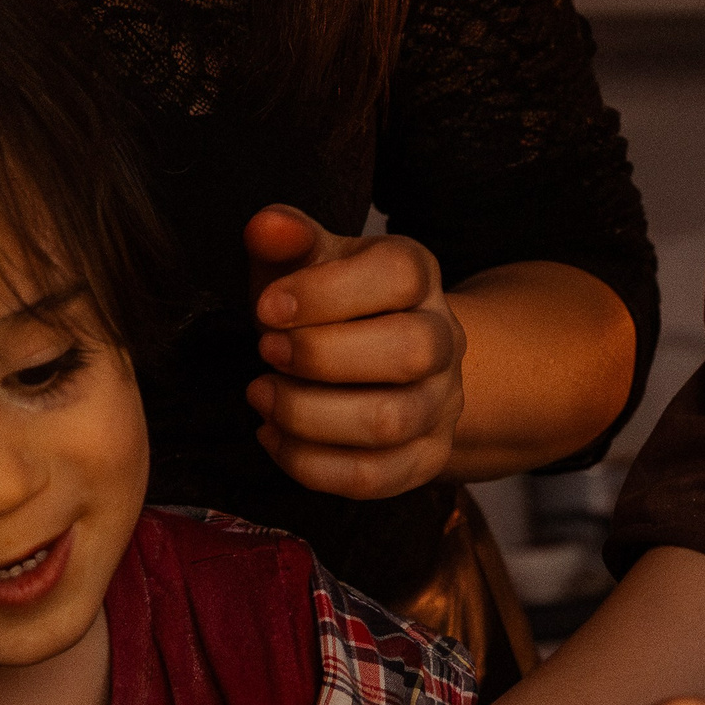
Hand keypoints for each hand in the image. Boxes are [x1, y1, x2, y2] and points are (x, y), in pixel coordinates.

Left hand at [244, 203, 466, 498]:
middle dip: (322, 357)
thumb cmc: (329, 305)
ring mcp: (440, 403)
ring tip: (260, 395)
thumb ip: (286, 238)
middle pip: (409, 353)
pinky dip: (312, 464)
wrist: (376, 364)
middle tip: (265, 351)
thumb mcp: (306, 260)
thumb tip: (266, 227)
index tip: (266, 308)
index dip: (327, 293)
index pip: (398, 275)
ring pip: (390, 422)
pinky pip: (375, 477)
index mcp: (417, 276)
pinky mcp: (425, 458)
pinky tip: (273, 437)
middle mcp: (443, 338)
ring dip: (309, 415)